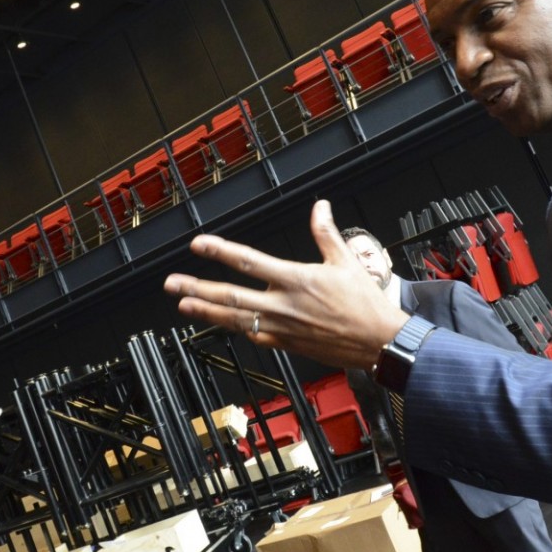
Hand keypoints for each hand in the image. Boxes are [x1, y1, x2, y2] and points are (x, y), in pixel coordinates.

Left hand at [163, 200, 409, 369]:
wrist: (379, 342)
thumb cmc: (366, 304)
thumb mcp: (346, 262)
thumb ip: (326, 234)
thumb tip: (320, 207)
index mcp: (297, 280)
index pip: (249, 262)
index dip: (221, 252)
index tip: (199, 245)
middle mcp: (284, 305)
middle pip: (231, 296)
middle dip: (197, 288)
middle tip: (172, 284)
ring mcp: (282, 327)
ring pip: (235, 319)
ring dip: (206, 310)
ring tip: (183, 304)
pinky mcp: (286, 344)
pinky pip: (253, 335)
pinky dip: (234, 327)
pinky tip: (219, 323)